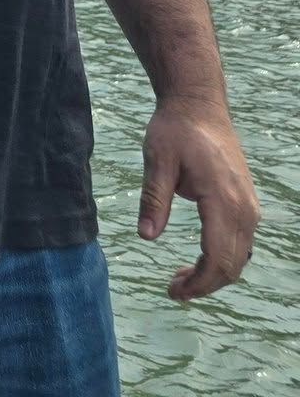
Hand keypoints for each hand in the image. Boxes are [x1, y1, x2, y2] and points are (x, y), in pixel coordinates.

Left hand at [139, 98, 258, 298]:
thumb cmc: (176, 128)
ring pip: (239, 257)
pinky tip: (198, 259)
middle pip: (232, 265)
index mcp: (223, 200)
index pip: (218, 259)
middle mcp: (244, 208)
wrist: (199, 104)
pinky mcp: (246, 203)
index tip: (173, 291)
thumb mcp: (157, 159)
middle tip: (172, 288)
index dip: (198, 283)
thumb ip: (154, 199)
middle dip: (204, 284)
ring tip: (180, 277)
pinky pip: (241, 242)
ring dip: (214, 274)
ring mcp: (249, 206)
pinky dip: (223, 258)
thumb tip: (146, 237)